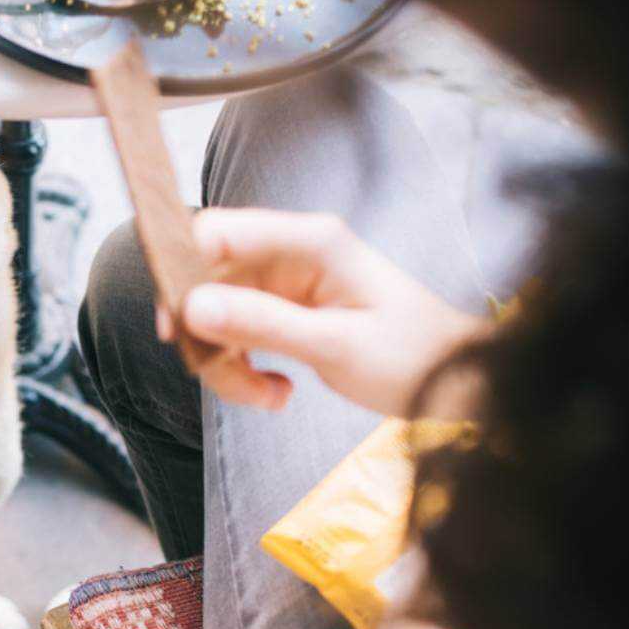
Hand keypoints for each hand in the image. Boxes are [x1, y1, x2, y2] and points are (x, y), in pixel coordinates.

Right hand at [167, 208, 485, 415]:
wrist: (453, 384)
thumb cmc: (412, 358)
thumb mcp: (334, 345)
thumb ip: (262, 322)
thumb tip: (191, 307)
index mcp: (309, 241)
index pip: (218, 232)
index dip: (182, 272)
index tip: (175, 328)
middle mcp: (291, 253)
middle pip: (208, 281)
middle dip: (208, 335)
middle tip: (228, 378)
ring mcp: (285, 283)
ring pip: (217, 316)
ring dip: (228, 363)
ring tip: (268, 396)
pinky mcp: (284, 312)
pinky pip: (238, 335)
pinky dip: (244, 368)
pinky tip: (277, 392)